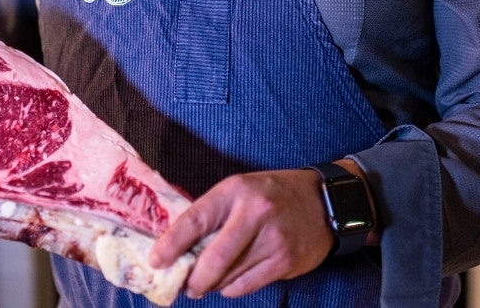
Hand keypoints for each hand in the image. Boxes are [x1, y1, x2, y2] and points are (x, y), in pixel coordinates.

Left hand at [148, 168, 335, 298]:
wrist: (323, 202)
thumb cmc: (271, 195)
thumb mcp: (239, 190)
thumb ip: (212, 214)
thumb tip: (178, 246)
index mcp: (234, 191)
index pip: (195, 220)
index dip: (172, 244)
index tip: (156, 261)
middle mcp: (253, 214)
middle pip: (212, 259)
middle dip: (193, 279)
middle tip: (184, 285)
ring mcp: (272, 240)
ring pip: (228, 277)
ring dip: (212, 285)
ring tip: (206, 282)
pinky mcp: (285, 261)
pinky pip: (247, 286)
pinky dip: (232, 288)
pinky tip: (230, 282)